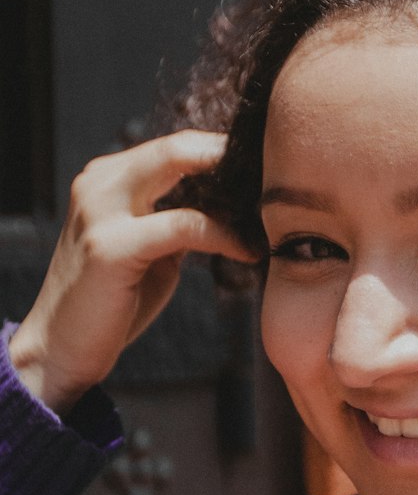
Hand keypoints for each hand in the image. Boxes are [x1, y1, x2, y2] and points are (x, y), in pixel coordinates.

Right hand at [8, 131, 257, 414]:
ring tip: (269, 219)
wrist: (61, 349)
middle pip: (180, 145)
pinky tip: (248, 252)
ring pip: (180, 168)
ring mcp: (100, 211)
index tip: (270, 176)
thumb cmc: (113, 300)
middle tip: (280, 185)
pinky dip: (224, 235)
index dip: (225, 155)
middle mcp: (98, 183)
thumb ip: (179, 217)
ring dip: (234, 195)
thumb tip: (237, 204)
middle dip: (234, 160)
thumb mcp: (150, 247)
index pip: (176, 146)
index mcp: (108, 177)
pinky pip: (184, 226)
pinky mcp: (110, 247)